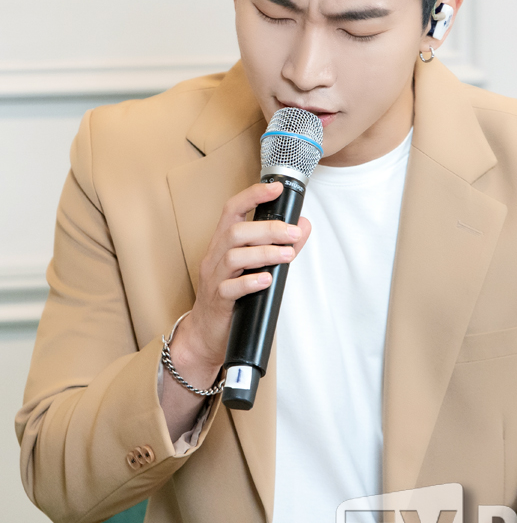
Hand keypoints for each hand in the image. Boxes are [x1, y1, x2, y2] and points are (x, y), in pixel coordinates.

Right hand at [169, 180, 310, 385]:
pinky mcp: (218, 301)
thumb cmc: (232, 295)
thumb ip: (278, 245)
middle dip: (268, 229)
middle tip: (294, 233)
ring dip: (264, 253)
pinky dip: (251, 282)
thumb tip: (303, 226)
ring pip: (234, 257)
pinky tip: (268, 279)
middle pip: (236, 232)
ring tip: (288, 254)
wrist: (207, 334)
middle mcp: (215, 256)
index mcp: (222, 242)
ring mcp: (214, 279)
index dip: (253, 195)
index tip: (276, 188)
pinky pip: (230, 288)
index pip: (233, 209)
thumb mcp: (254, 266)